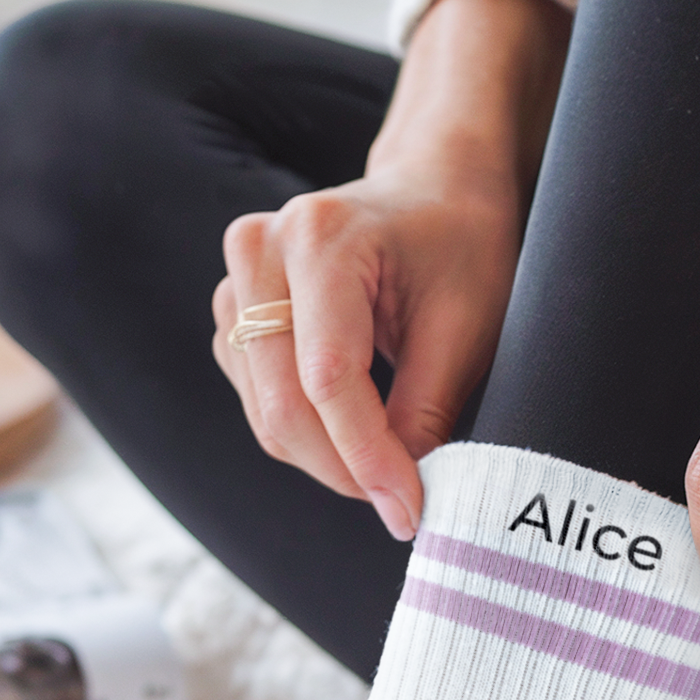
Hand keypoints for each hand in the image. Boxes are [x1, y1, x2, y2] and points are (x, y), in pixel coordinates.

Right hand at [213, 162, 520, 538]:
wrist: (432, 188)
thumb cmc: (459, 245)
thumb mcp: (465, 327)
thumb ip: (426, 413)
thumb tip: (399, 498)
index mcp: (322, 235)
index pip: (329, 377)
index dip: (368, 457)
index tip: (410, 510)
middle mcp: (261, 250)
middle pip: (284, 404)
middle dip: (346, 471)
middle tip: (403, 507)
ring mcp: (237, 282)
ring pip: (267, 415)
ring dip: (327, 462)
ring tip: (390, 470)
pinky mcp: (234, 316)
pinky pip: (260, 405)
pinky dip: (308, 439)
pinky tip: (355, 436)